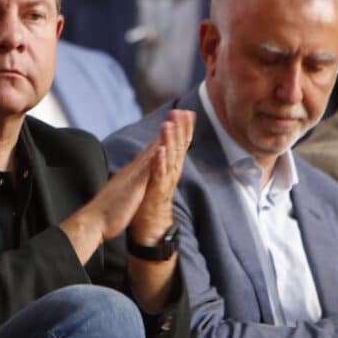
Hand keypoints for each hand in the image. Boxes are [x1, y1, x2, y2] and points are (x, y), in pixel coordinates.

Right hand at [62, 110, 194, 252]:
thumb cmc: (106, 210)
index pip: (152, 151)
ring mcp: (133, 176)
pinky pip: (145, 171)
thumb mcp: (122, 191)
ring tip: (173, 121)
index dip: (165, 136)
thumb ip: (128, 182)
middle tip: (180, 111)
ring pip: (150, 153)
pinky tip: (160, 148)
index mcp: (134, 172)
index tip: (175, 123)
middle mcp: (134, 169)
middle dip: (169, 129)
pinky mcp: (133, 186)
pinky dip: (153, 158)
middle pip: (154, 145)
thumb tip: (131, 178)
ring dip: (162, 137)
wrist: (93, 221)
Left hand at [128, 110, 194, 245]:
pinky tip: (160, 151)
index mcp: (171, 167)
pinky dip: (159, 162)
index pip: (179, 144)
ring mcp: (164, 182)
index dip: (184, 128)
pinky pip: (158, 175)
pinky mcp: (156, 191)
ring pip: (169, 158)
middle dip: (180, 129)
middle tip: (182, 112)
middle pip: (178, 148)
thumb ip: (164, 160)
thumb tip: (167, 145)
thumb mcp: (159, 176)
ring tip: (169, 125)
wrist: (150, 226)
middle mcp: (171, 172)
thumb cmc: (153, 198)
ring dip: (169, 141)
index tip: (186, 111)